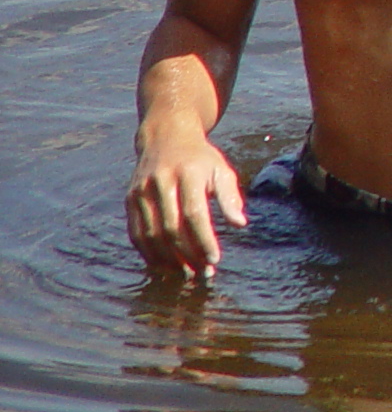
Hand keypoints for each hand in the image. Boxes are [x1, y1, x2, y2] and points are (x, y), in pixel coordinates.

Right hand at [126, 130, 246, 274]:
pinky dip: (149, 253)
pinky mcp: (130, 200)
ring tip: (184, 273)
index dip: (203, 240)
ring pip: (151, 234)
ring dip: (168, 259)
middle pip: (171, 228)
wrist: (166, 138)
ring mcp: (141, 191)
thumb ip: (230, 196)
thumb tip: (240, 224)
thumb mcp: (221, 170)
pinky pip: (137, 233)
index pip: (195, 214)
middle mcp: (161, 182)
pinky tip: (164, 264)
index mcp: (188, 173)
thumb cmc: (200, 159)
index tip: (214, 259)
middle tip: (201, 272)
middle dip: (187, 254)